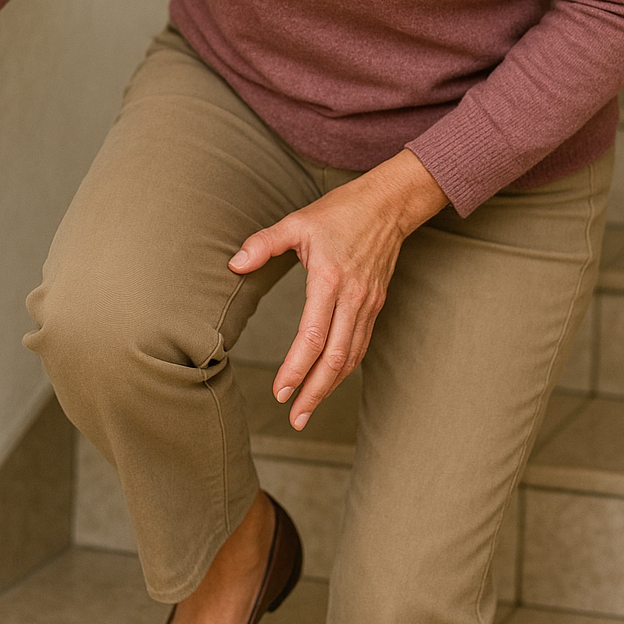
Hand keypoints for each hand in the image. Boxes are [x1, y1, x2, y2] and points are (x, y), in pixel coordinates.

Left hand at [229, 150, 447, 428]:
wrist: (389, 205)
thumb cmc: (341, 212)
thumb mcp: (297, 221)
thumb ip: (264, 244)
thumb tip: (234, 264)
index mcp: (330, 279)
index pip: (314, 336)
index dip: (296, 368)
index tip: (281, 391)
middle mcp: (352, 298)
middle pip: (336, 358)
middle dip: (315, 392)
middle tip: (295, 418)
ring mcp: (367, 304)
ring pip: (351, 357)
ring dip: (330, 388)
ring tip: (307, 410)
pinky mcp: (375, 305)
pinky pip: (360, 345)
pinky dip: (344, 369)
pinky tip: (329, 381)